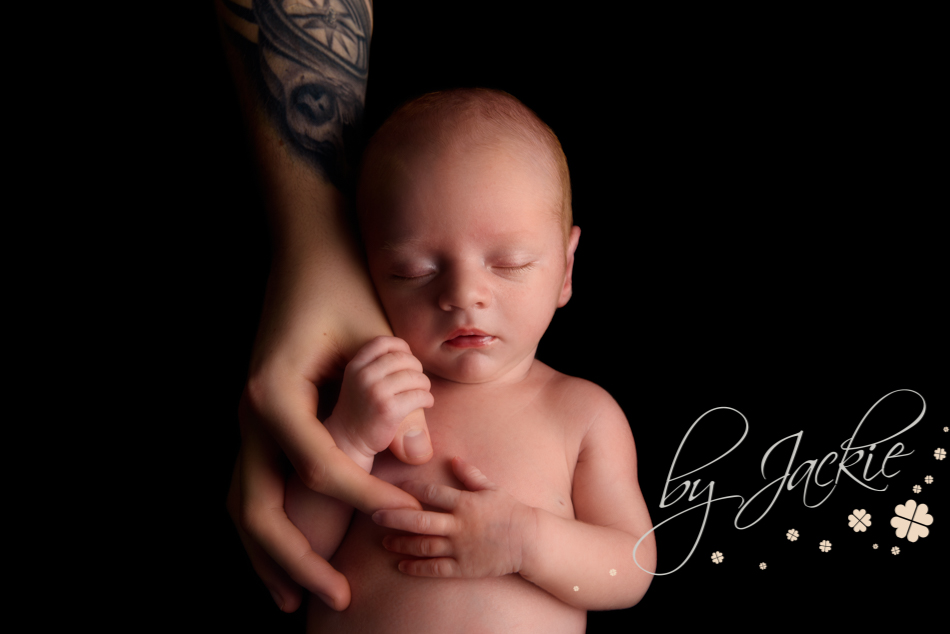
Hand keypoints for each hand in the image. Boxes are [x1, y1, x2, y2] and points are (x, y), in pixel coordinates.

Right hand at [328, 336, 433, 460]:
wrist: (349, 439)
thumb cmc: (360, 408)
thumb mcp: (358, 380)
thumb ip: (375, 364)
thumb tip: (407, 351)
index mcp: (356, 366)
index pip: (383, 342)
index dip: (400, 346)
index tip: (408, 357)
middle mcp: (364, 376)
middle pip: (403, 359)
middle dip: (417, 368)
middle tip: (418, 380)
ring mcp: (376, 392)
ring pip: (414, 377)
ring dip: (424, 385)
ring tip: (423, 392)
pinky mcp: (389, 410)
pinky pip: (419, 396)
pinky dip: (428, 399)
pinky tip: (426, 403)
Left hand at [372, 457, 537, 577]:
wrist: (529, 540)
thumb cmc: (510, 511)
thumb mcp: (492, 488)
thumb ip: (470, 475)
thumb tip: (452, 459)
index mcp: (465, 503)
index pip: (432, 494)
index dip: (411, 490)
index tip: (395, 488)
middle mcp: (459, 525)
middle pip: (420, 520)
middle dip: (396, 517)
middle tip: (375, 515)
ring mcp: (460, 548)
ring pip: (424, 546)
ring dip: (402, 543)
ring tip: (384, 541)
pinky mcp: (464, 567)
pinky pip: (436, 569)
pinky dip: (417, 568)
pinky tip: (401, 565)